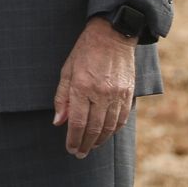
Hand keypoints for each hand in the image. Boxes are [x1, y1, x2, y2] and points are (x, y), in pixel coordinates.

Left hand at [52, 16, 137, 157]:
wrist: (113, 34)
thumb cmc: (86, 50)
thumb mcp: (67, 70)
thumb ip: (62, 97)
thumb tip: (58, 121)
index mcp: (82, 86)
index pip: (77, 122)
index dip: (73, 139)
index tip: (70, 149)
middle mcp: (101, 93)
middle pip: (93, 128)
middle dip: (85, 144)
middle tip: (79, 153)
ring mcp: (117, 94)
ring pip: (109, 127)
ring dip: (99, 140)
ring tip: (91, 146)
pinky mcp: (128, 93)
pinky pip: (122, 119)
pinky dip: (114, 130)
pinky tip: (106, 134)